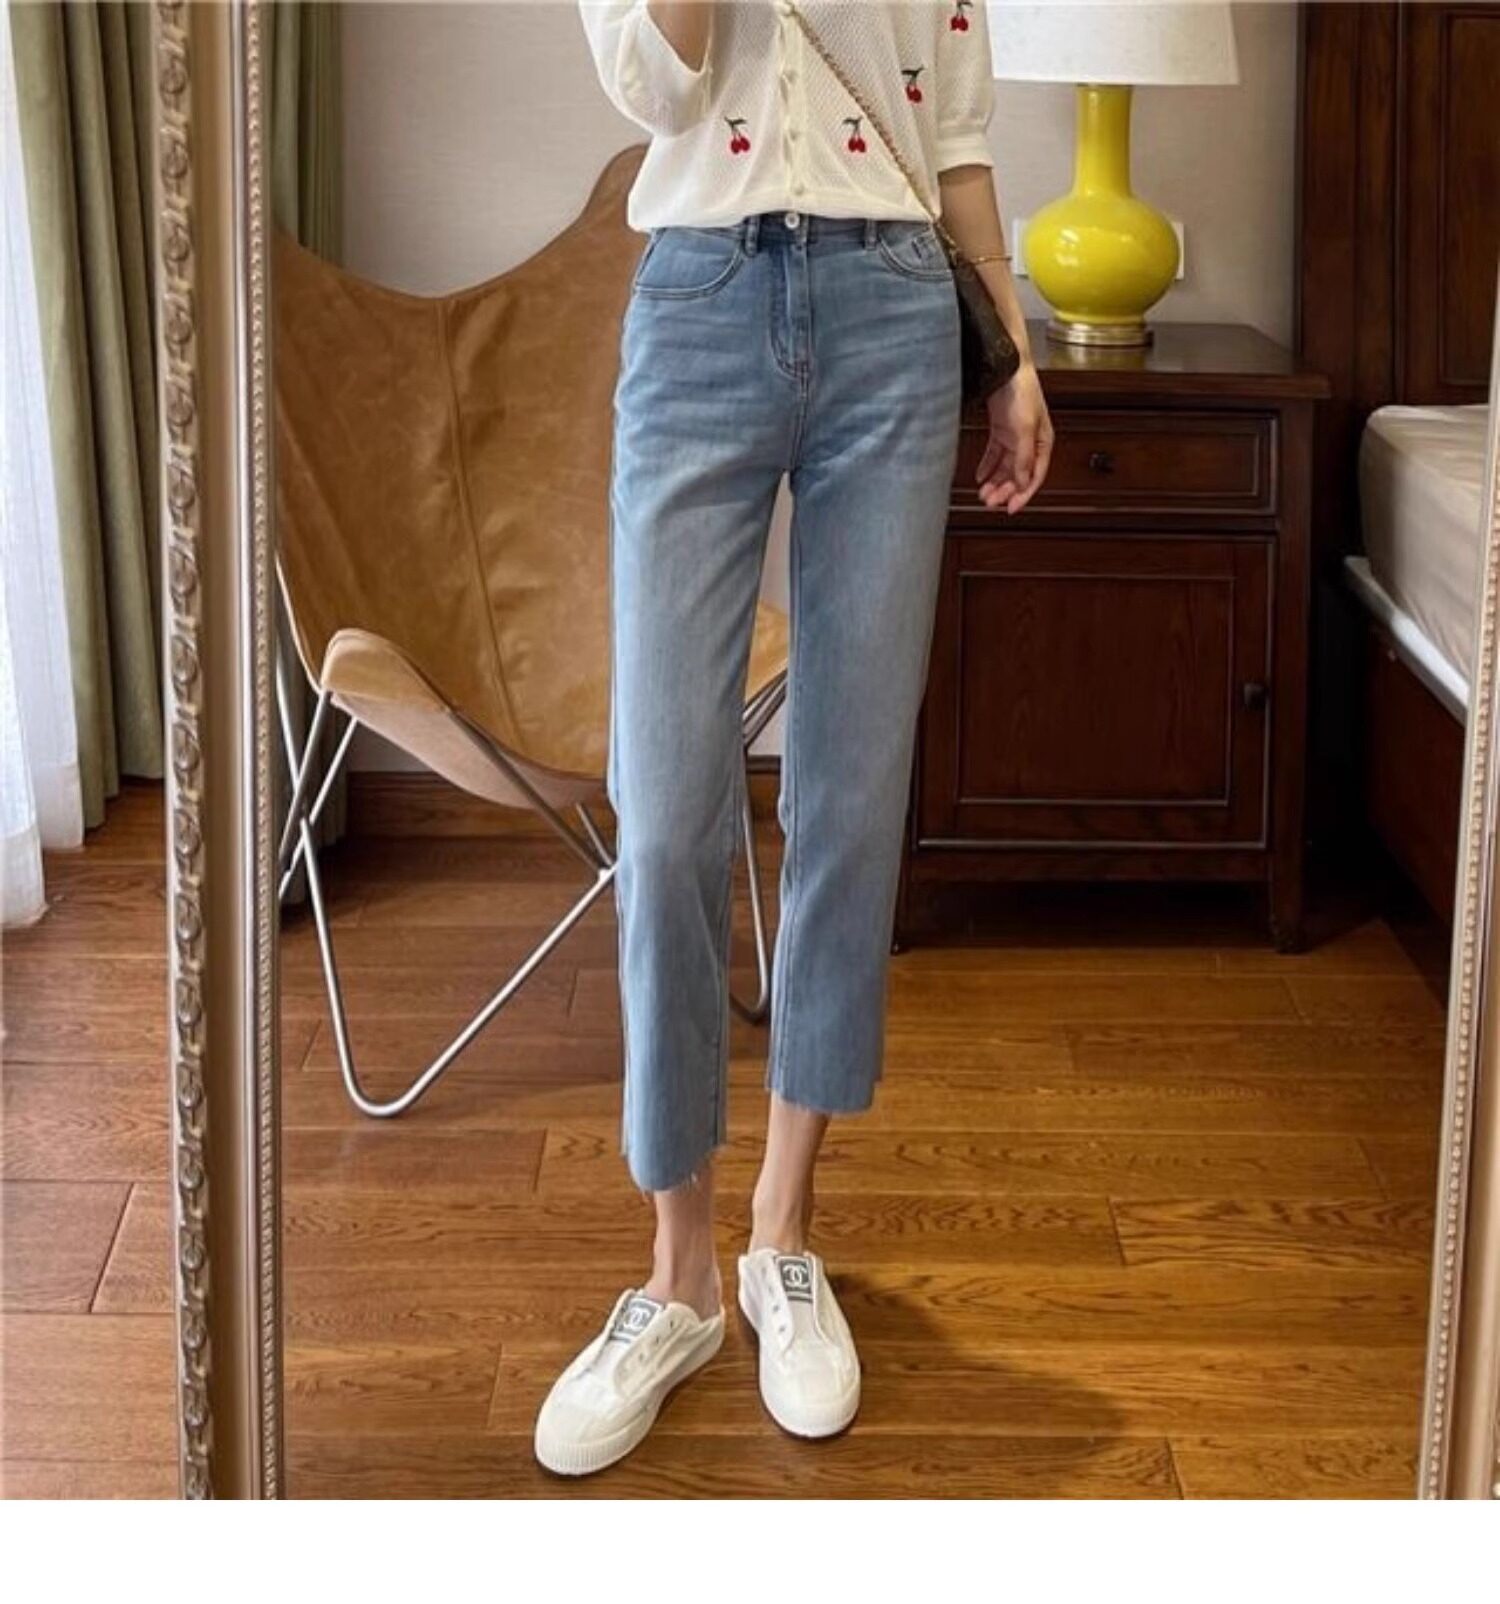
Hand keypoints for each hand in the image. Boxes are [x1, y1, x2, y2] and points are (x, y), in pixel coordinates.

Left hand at [974, 362, 1053, 514]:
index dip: (1023, 494)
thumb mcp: (1024, 428)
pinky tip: (980, 476)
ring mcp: (1015, 435)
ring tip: (983, 494)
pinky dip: (987, 466)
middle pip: (1018, 474)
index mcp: (1043, 441)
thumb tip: (1022, 482)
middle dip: (1004, 490)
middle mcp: (1030, 440)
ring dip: (995, 481)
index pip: (1034, 476)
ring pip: (1005, 467)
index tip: (1010, 509)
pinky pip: (994, 454)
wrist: (1006, 365)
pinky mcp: (1001, 428)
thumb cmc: (1022, 390)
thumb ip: (1024, 457)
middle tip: (990, 503)